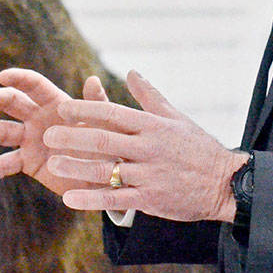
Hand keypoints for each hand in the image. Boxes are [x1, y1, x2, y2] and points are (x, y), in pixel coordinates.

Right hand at [0, 68, 109, 196]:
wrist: (106, 178)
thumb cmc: (110, 145)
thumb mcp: (106, 125)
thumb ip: (97, 104)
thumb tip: (93, 79)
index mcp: (56, 103)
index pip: (34, 85)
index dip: (18, 78)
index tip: (2, 76)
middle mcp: (38, 117)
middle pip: (10, 102)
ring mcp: (30, 139)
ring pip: (3, 132)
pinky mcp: (28, 162)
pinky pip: (5, 164)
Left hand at [44, 70, 244, 222]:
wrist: (226, 183)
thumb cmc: (198, 147)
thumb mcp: (176, 117)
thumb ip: (149, 96)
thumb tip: (131, 72)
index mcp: (153, 126)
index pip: (113, 113)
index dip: (86, 109)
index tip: (62, 108)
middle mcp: (149, 148)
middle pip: (104, 141)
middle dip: (73, 137)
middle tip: (47, 135)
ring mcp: (149, 175)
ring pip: (106, 171)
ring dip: (77, 167)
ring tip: (52, 164)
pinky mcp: (151, 200)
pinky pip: (115, 200)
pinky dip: (91, 199)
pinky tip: (70, 199)